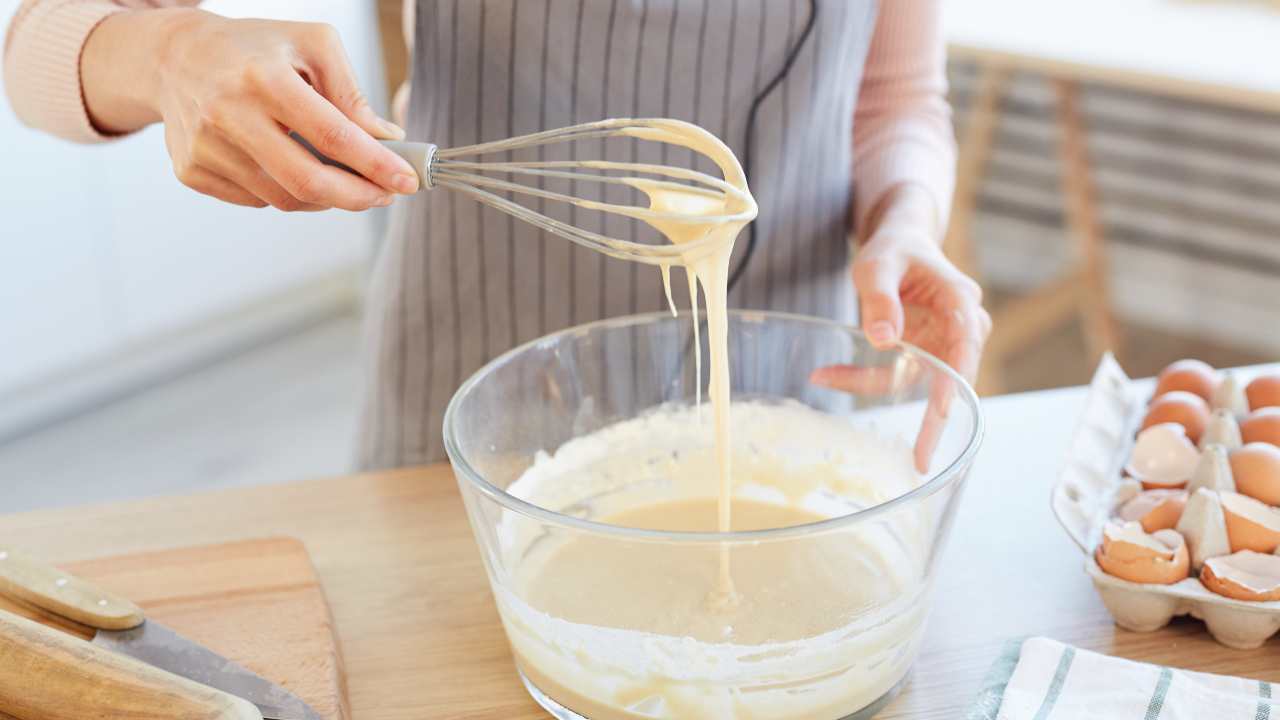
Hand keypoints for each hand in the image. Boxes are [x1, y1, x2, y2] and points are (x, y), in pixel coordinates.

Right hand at [83, 9, 418, 210]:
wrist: (175, 56)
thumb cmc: (256, 48)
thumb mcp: (312, 46)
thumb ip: (352, 93)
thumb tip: (386, 141)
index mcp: (262, 77)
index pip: (333, 135)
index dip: (375, 165)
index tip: (406, 181)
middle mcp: (227, 113)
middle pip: (307, 180)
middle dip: (358, 196)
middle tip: (385, 195)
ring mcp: (205, 147)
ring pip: (284, 198)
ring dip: (327, 198)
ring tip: (347, 180)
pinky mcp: (191, 170)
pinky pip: (257, 201)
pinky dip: (288, 194)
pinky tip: (295, 169)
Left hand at [810, 188, 990, 470]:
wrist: (899, 244)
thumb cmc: (894, 249)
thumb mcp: (878, 264)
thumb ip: (880, 297)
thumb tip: (884, 339)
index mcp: (961, 302)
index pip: (965, 347)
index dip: (954, 382)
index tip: (942, 411)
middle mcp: (962, 328)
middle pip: (950, 378)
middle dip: (931, 420)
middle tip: (919, 461)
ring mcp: (944, 345)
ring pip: (915, 381)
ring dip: (870, 384)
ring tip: (824, 377)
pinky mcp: (924, 355)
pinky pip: (897, 376)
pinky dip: (864, 377)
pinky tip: (829, 374)